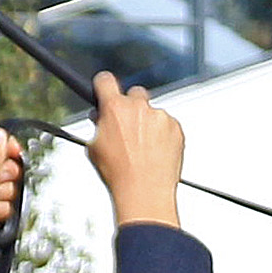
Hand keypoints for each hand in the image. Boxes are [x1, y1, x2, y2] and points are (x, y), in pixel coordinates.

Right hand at [84, 72, 185, 228]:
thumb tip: (101, 119)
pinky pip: (168, 125)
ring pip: (153, 112)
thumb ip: (99, 125)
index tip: (105, 90)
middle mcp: (139, 108)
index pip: (105, 80)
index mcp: (115, 108)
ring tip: (144, 148)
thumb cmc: (120, 174)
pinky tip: (156, 152)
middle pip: (134, 94)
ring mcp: (160, 117)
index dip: (104, 86)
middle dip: (131, 106)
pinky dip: (164, 135)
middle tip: (128, 127)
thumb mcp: (94, 147)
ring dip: (148, 124)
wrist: (145, 191)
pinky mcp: (176, 128)